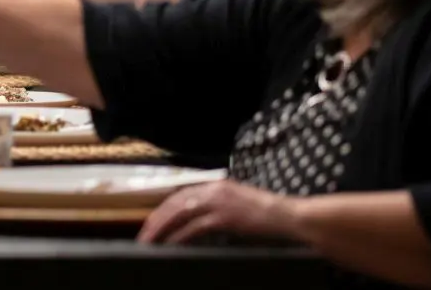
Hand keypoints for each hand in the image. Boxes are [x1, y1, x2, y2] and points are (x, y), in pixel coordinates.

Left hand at [138, 180, 297, 245]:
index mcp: (214, 185)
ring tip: (150, 241)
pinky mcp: (224, 218)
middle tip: (144, 235)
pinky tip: (170, 245)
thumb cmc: (264, 213)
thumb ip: (215, 205)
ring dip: (162, 228)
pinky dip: (179, 236)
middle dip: (156, 219)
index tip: (151, 222)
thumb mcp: (235, 202)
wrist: (286, 215)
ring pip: (179, 213)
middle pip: (174, 202)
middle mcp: (212, 190)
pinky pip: (194, 228)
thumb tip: (195, 219)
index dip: (163, 209)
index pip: (179, 195)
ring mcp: (217, 203)